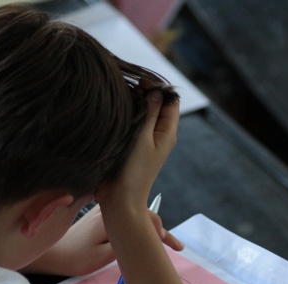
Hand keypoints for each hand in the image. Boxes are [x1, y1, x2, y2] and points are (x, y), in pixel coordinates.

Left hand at [20, 205, 183, 275]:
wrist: (53, 254)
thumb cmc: (76, 257)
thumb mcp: (105, 255)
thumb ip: (128, 244)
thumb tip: (149, 239)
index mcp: (112, 215)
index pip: (144, 216)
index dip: (159, 231)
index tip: (170, 246)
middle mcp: (110, 207)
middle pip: (142, 213)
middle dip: (160, 230)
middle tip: (177, 247)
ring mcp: (106, 210)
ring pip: (135, 215)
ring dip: (151, 228)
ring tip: (168, 243)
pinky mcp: (102, 215)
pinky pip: (126, 217)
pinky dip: (139, 227)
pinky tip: (147, 238)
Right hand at [95, 91, 179, 210]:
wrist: (120, 199)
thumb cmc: (133, 170)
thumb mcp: (142, 138)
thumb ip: (150, 113)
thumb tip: (156, 92)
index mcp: (168, 132)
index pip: (171, 101)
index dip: (158, 87)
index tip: (140, 81)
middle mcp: (161, 135)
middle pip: (159, 105)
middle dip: (147, 93)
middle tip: (128, 84)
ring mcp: (148, 141)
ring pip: (146, 114)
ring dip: (137, 103)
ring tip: (121, 94)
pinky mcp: (135, 146)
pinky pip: (136, 124)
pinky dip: (129, 115)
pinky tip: (117, 110)